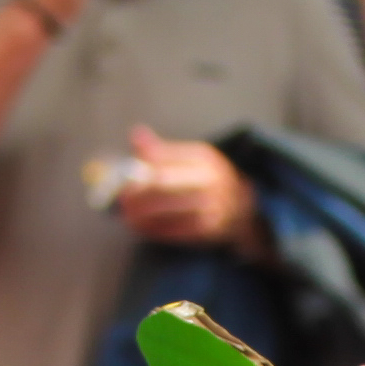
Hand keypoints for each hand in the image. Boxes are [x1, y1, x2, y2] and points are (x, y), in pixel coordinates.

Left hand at [109, 125, 251, 249]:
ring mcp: (213, 205)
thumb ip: (160, 151)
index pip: (162, 158)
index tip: (122, 180)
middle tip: (122, 201)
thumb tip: (136, 134)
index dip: (138, 170)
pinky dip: (156, 231)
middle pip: (163, 183)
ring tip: (128, 217)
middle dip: (137, 193)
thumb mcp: (189, 160)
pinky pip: (176, 231)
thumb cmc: (204, 181)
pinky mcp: (211, 229)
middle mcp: (210, 179)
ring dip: (142, 215)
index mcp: (202, 157)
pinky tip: (144, 229)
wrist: (243, 206)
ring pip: (167, 210)